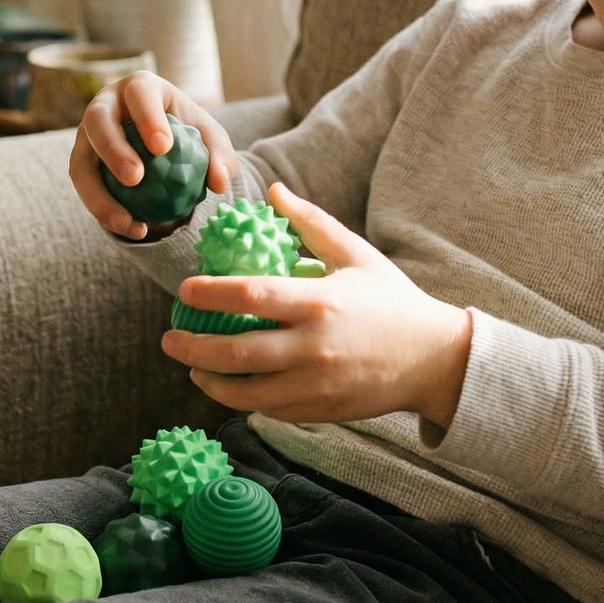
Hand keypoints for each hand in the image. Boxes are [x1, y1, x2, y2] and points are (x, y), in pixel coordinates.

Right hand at [69, 72, 235, 239]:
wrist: (160, 145)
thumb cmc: (185, 134)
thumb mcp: (209, 139)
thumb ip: (219, 156)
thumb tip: (220, 182)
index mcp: (138, 87)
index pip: (139, 94)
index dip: (147, 117)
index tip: (164, 148)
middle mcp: (105, 105)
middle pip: (97, 120)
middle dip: (112, 148)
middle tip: (136, 178)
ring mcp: (86, 134)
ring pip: (80, 161)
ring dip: (98, 193)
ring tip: (127, 221)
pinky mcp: (80, 163)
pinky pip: (84, 190)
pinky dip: (105, 211)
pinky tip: (133, 229)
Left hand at [160, 183, 471, 427]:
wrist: (435, 360)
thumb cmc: (393, 301)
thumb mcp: (356, 255)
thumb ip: (311, 224)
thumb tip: (272, 190)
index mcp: (319, 303)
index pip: (250, 296)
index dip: (209, 293)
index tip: (183, 290)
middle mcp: (314, 348)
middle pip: (236, 353)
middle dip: (192, 347)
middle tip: (168, 337)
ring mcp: (316, 386)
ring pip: (246, 392)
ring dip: (209, 381)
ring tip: (192, 366)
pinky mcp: (320, 411)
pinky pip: (269, 409)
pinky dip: (243, 399)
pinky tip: (229, 384)